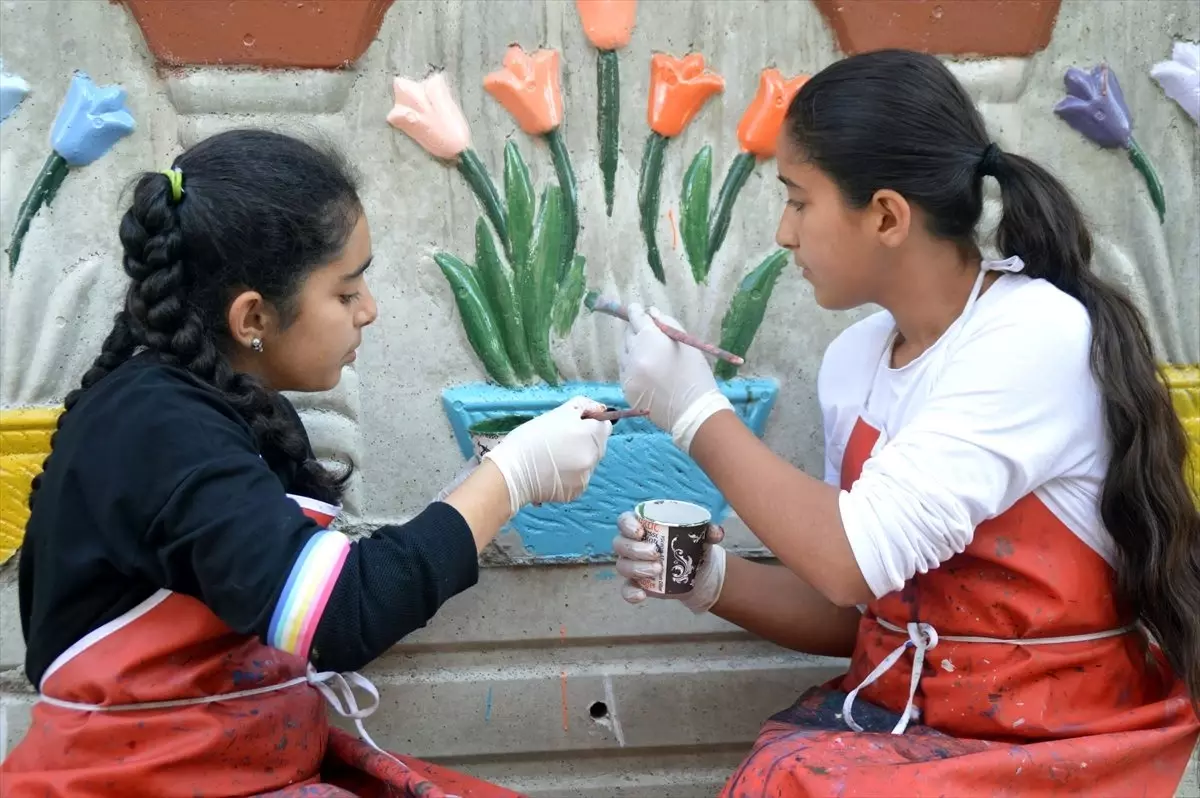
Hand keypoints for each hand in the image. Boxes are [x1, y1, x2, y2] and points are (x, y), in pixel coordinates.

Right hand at [483, 397, 611, 513]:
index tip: (575, 424)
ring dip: (578, 458)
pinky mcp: (576, 492)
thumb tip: (600, 408)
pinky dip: (570, 475)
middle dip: (585, 441)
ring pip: (588, 462)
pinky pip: (579, 478)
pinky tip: (552, 471)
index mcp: (591, 435)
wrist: (512, 472)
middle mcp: (593, 458)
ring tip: (554, 457)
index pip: (605, 425)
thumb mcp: (557, 413)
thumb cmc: (531, 438)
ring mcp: (585, 477)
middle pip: (598, 445)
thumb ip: (583, 406)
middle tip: (560, 440)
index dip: (591, 422)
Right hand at [612, 511, 726, 612]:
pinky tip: (642, 595)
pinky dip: (631, 593)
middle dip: (635, 549)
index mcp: (642, 526)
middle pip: (620, 544)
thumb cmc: (691, 546)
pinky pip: (626, 589)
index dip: (627, 525)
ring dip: (637, 568)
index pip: (624, 521)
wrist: (696, 572)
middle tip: (656, 553)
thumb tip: (716, 532)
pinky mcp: (636, 584)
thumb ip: (709, 531)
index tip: (640, 532)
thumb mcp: (701, 536)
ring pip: (622, 566)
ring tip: (658, 570)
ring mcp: (631, 565)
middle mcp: (631, 544)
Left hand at [618, 304, 732, 451]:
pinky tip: (646, 372)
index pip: (636, 318)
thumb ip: (667, 323)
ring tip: (648, 356)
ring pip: (624, 354)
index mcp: (649, 339)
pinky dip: (632, 368)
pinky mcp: (626, 389)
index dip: (636, 312)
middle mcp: (634, 354)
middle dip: (635, 331)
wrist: (693, 411)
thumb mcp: (686, 343)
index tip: (636, 309)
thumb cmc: (695, 374)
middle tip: (645, 333)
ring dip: (632, 350)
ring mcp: (628, 373)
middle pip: (627, 334)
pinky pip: (625, 371)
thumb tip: (651, 313)